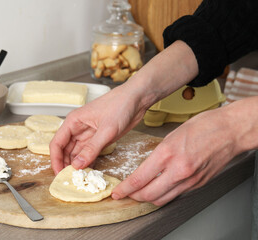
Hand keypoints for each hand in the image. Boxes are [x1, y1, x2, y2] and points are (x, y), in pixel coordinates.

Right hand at [49, 82, 146, 174]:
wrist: (137, 99)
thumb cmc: (120, 105)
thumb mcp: (106, 130)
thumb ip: (91, 149)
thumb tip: (77, 165)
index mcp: (73, 122)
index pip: (57, 143)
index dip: (55, 159)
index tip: (59, 174)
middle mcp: (77, 128)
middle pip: (64, 150)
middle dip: (65, 165)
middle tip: (69, 180)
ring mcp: (88, 134)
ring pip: (76, 153)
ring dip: (76, 165)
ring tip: (78, 179)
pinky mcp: (98, 139)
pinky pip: (88, 153)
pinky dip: (87, 163)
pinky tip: (88, 172)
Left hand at [111, 104, 245, 205]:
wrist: (230, 130)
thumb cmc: (204, 126)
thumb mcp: (171, 135)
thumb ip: (158, 155)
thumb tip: (146, 168)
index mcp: (167, 153)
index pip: (139, 179)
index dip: (125, 189)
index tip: (118, 191)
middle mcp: (178, 170)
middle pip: (149, 195)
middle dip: (133, 196)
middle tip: (126, 193)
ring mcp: (190, 180)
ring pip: (162, 200)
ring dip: (148, 199)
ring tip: (140, 193)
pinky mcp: (198, 184)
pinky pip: (176, 196)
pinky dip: (164, 196)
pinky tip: (160, 189)